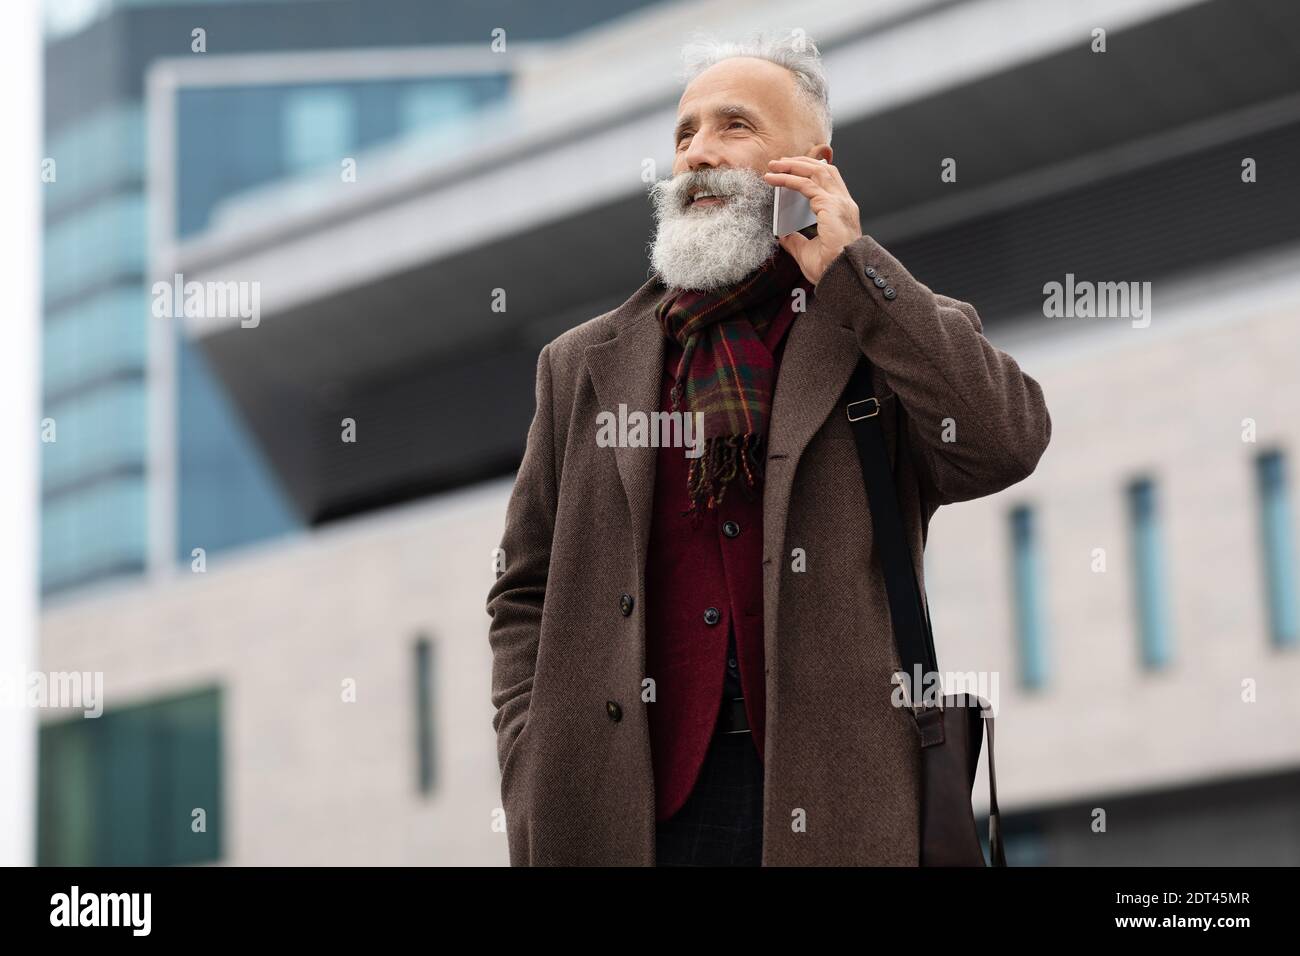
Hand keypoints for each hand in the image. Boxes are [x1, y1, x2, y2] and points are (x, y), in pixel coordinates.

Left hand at [764, 156, 862, 284]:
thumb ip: (796, 240)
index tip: (792, 169)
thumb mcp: (807, 251)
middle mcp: (844, 202)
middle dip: (800, 162)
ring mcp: (839, 202)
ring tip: (774, 165)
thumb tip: (783, 235)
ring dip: (793, 165)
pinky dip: (788, 178)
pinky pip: (805, 185)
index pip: (829, 180)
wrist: (843, 276)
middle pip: (823, 169)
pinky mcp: (830, 206)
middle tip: (779, 162)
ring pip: (816, 171)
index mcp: (842, 211)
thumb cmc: (830, 268)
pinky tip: (773, 179)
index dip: (810, 170)